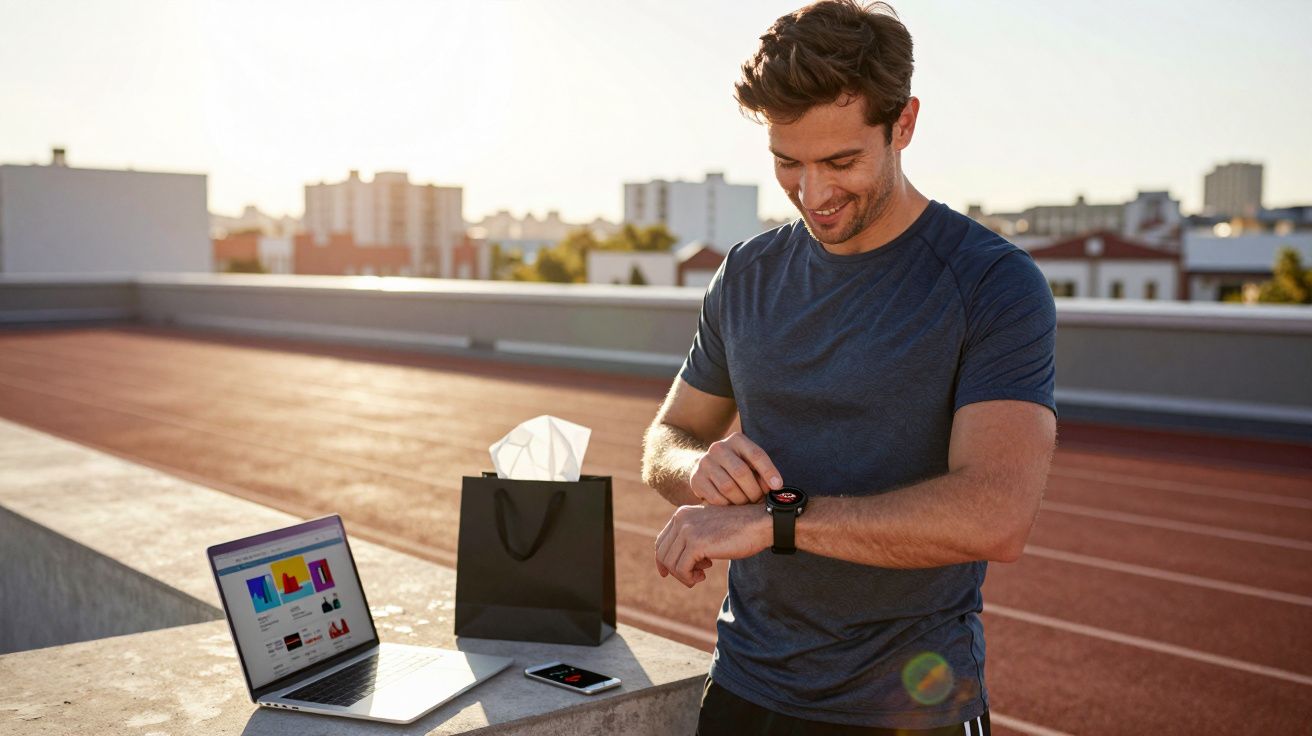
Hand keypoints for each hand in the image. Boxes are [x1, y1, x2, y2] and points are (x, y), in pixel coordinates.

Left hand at [654, 504, 769, 587]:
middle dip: (675, 570)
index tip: (668, 573)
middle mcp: (681, 518)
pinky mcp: (696, 543)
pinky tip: (702, 577)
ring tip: (700, 576)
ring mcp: (688, 530)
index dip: (662, 560)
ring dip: (683, 575)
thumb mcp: (709, 529)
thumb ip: (692, 538)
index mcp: (682, 513)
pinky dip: (689, 578)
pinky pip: (681, 569)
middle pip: (663, 553)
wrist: (760, 522)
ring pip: (670, 562)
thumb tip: (674, 564)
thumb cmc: (739, 528)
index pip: (662, 541)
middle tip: (693, 576)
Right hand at [690, 432, 782, 505]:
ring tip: (746, 503)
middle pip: (741, 472)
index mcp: (737, 440)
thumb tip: (775, 488)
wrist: (705, 467)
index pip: (756, 455)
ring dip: (741, 500)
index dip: (769, 471)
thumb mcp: (749, 462)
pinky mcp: (696, 479)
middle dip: (754, 490)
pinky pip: (716, 497)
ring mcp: (705, 463)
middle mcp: (719, 448)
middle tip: (758, 500)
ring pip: (728, 487)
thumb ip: (761, 472)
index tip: (777, 486)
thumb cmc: (735, 466)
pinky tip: (732, 504)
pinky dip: (727, 505)